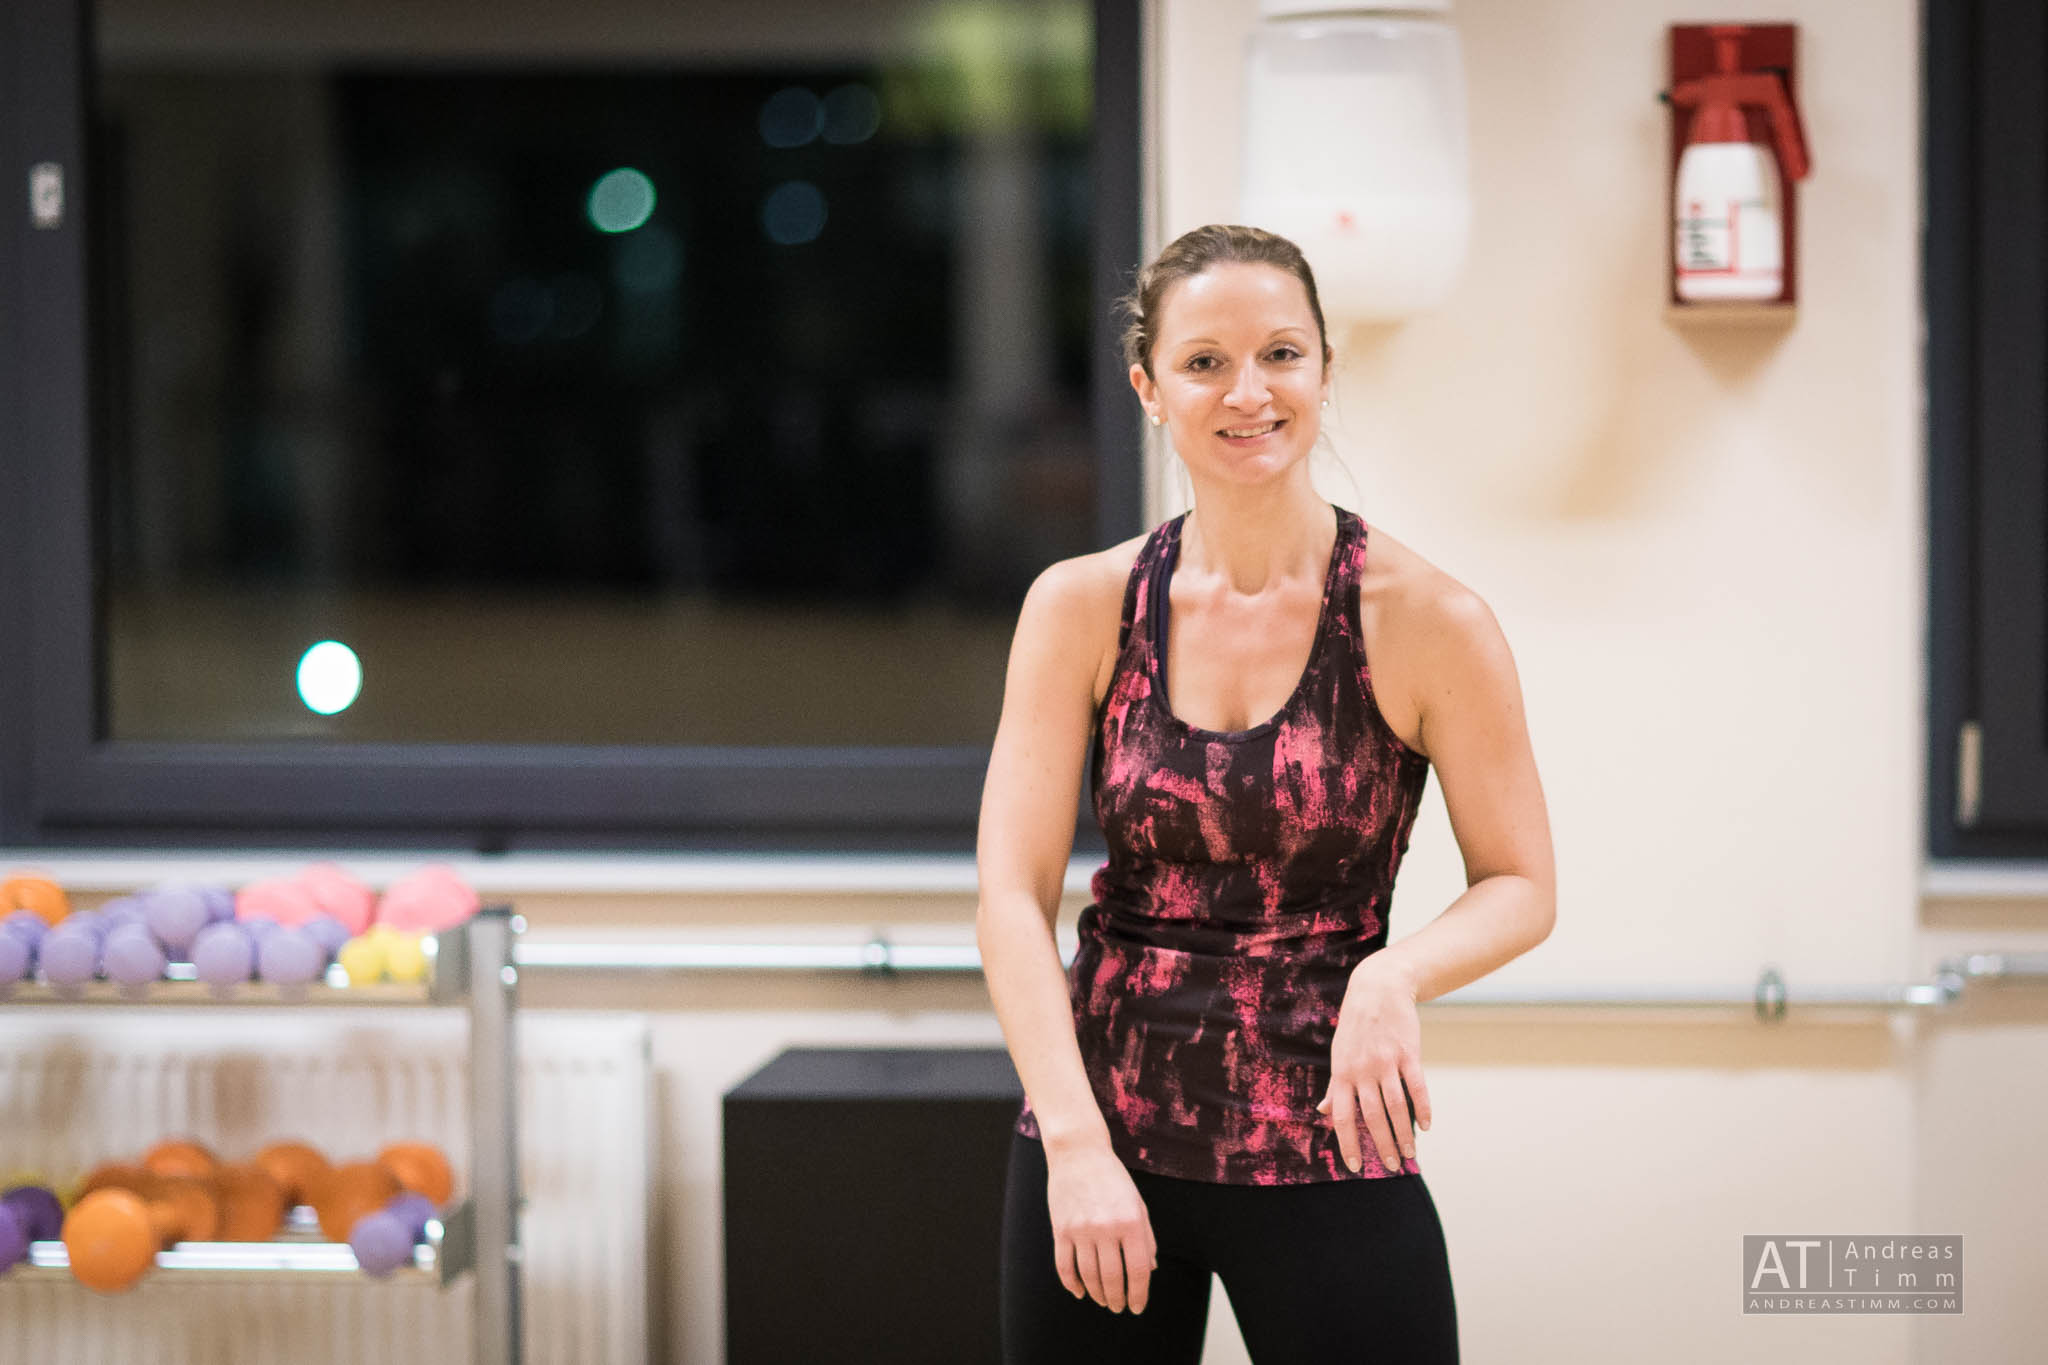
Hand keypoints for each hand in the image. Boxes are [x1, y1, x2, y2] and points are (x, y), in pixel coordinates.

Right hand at [1043, 1143, 1155, 1313]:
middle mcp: (1106, 1227)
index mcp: (1131, 1222)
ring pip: (1089, 1276)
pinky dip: (1072, 1284)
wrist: (1079, 1152)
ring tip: (1103, 1301)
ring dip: (1098, 1294)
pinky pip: (1064, 1266)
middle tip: (1119, 1308)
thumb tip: (1149, 1270)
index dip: (1140, 1294)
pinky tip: (1080, 1292)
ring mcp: (1081, 1229)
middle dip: (1118, 1299)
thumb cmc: (1113, 1179)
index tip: (1137, 1307)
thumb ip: (1146, 1237)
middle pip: (1113, 1278)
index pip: (1138, 1270)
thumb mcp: (1138, 1204)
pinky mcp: (1061, 1229)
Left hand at [1315, 960, 1431, 1172]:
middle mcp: (1362, 1070)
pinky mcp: (1408, 1053)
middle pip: (1372, 1117)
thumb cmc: (1355, 1025)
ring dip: (1404, 1133)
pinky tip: (1427, 1126)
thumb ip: (1335, 1085)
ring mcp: (1386, 1061)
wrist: (1378, 988)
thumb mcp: (1338, 1053)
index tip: (1356, 1166)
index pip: (1342, 1116)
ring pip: (1396, 1106)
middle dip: (1382, 1145)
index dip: (1348, 1143)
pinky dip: (1424, 1109)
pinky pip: (1417, 1087)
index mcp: (1342, 1073)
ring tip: (1410, 1154)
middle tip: (1393, 1166)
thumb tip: (1323, 1111)